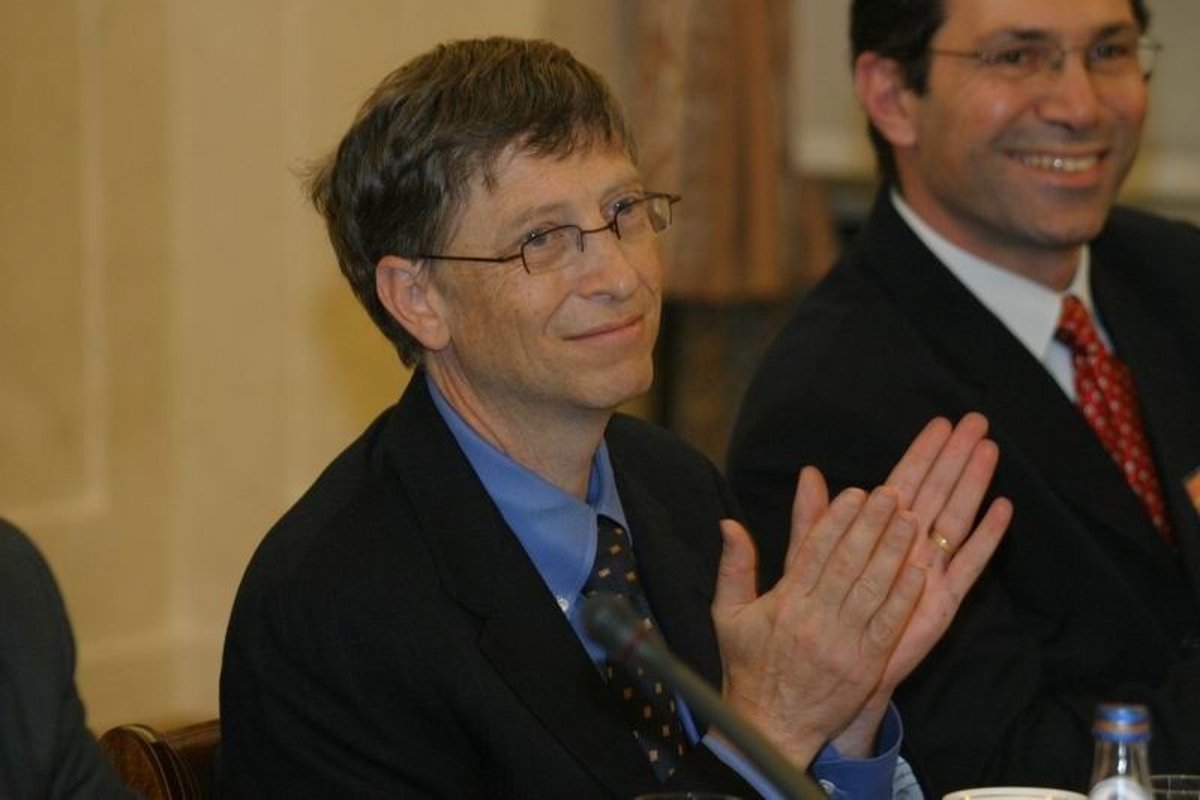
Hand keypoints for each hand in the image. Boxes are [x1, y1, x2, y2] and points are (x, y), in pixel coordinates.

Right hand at [712, 468, 925, 767]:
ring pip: (872, 588)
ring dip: (894, 552)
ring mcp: (842, 643)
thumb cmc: (748, 667)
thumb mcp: (728, 614)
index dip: (836, 519)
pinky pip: (888, 626)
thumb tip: (729, 524)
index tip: (854, 492)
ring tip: (910, 520)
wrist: (768, 727)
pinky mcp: (865, 667)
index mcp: (784, 603)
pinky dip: (903, 597)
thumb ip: (734, 566)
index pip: (814, 550)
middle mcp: (814, 619)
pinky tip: (918, 572)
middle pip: (848, 562)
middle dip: (871, 524)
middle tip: (891, 493)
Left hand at [834, 413, 1011, 753]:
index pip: (903, 481)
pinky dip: (987, 537)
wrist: (833, 667)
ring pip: (955, 517)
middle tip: (975, 420)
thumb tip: (808, 473)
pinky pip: (969, 564)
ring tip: (989, 449)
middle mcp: (909, 545)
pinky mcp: (943, 600)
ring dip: (973, 484)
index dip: (921, 453)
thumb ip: (812, 521)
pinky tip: (1002, 508)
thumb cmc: (820, 614)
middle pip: (936, 491)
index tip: (939, 422)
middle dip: (955, 456)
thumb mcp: (806, 562)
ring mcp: (930, 570)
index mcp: (877, 531)